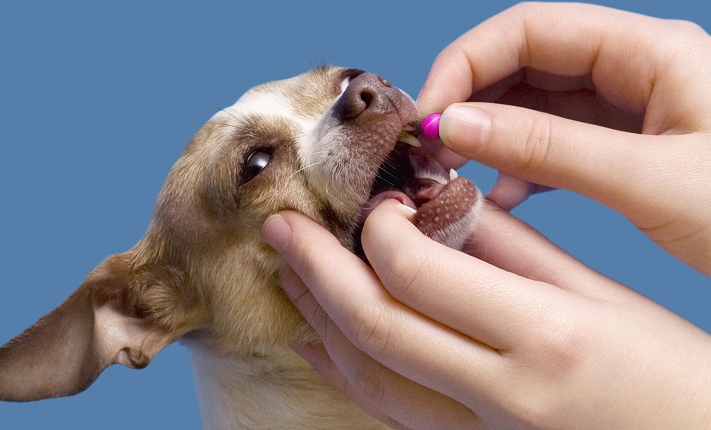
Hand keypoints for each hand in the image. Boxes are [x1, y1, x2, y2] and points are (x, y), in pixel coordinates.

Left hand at [263, 202, 710, 428]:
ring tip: (288, 274)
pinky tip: (319, 341)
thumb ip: (509, 247)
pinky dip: (347, 370)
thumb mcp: (599, 294)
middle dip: (317, 269)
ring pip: (371, 377)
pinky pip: (390, 409)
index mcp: (545, 335)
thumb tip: (436, 203)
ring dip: (320, 319)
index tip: (370, 203)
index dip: (378, 230)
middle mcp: (505, 391)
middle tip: (280, 226)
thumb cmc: (671, 372)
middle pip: (377, 325)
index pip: (419, 273)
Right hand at [417, 3, 710, 274]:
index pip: (530, 29)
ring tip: (456, 173)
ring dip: (490, 134)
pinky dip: (521, 165)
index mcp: (650, 52)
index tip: (428, 114)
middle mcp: (635, 69)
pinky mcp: (627, 146)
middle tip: (430, 148)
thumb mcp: (650, 179)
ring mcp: (630, 109)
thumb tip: (456, 125)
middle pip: (525, 62)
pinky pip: (556, 141)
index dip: (466, 64)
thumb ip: (549, 148)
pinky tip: (503, 197)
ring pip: (535, 104)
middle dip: (471, 99)